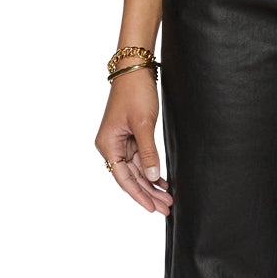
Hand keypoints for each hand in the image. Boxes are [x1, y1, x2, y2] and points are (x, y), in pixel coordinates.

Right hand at [95, 69, 173, 213]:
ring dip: (152, 184)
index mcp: (108, 145)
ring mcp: (121, 142)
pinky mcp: (131, 136)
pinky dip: (151, 170)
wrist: (135, 69)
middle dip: (149, 193)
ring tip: (168, 198)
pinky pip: (141, 160)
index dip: (139, 195)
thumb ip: (148, 153)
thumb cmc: (135, 93)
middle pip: (131, 177)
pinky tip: (162, 182)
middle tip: (166, 207)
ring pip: (137, 170)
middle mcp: (111, 146)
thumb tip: (152, 177)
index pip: (123, 178)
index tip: (152, 208)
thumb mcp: (143, 124)